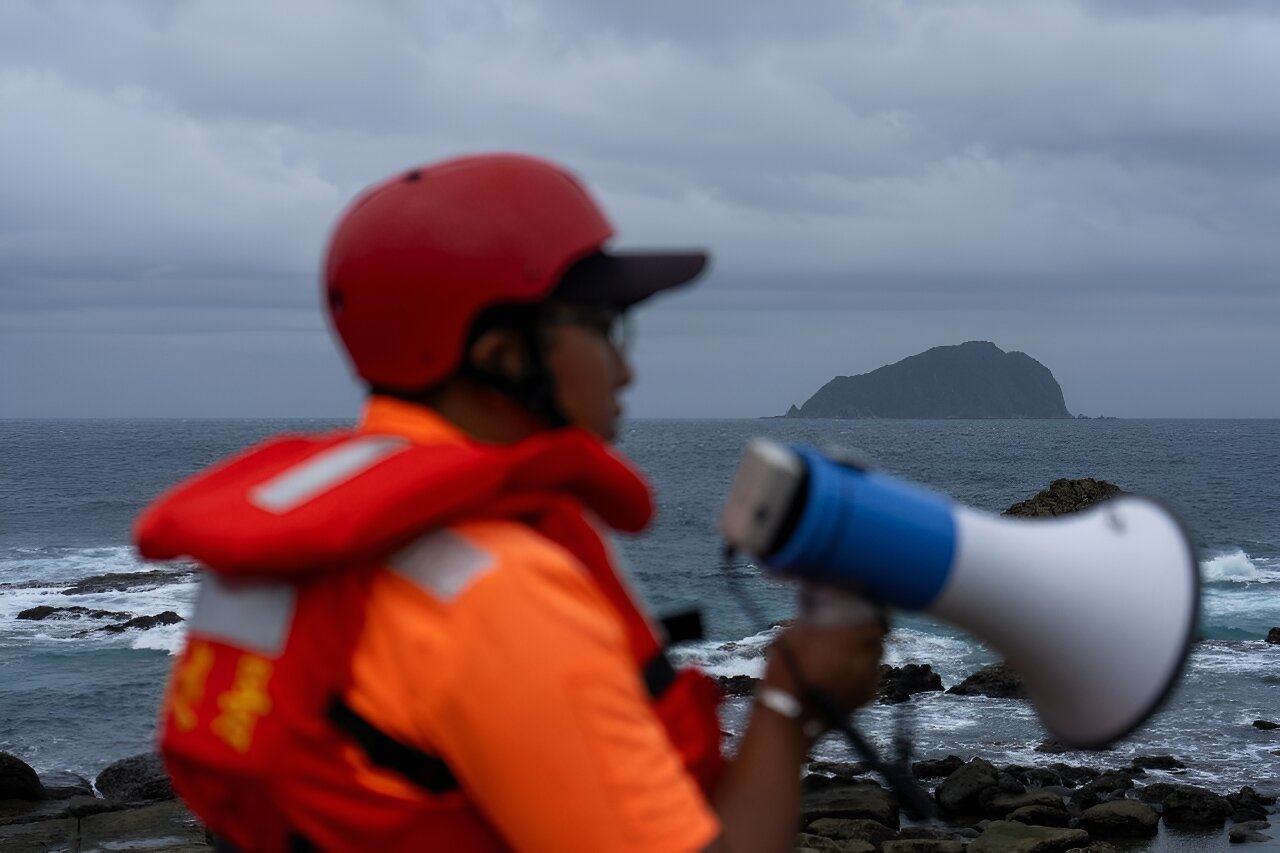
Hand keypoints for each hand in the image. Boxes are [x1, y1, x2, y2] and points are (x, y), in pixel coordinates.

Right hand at [763, 619, 884, 717]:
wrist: (790, 713)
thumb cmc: (788, 668)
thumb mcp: (795, 633)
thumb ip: (816, 618)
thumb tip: (823, 605)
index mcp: (851, 635)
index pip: (875, 617)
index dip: (870, 612)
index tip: (863, 608)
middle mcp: (866, 655)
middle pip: (877, 637)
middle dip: (866, 632)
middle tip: (852, 630)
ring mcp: (868, 678)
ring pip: (875, 657)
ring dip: (865, 652)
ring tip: (847, 652)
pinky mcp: (867, 697)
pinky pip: (870, 677)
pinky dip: (862, 672)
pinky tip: (845, 673)